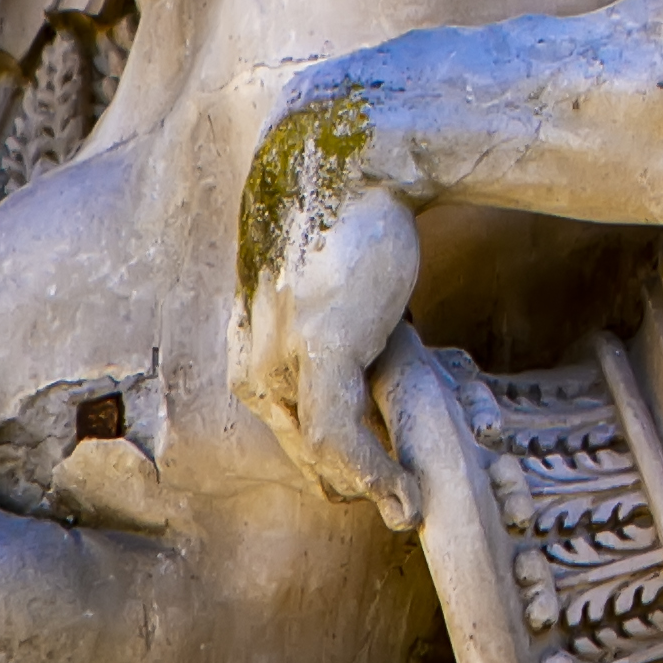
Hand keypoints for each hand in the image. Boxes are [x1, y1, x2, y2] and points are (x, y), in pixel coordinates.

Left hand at [236, 84, 427, 518]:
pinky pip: (338, 440)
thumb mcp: (337, 285)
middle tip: (404, 495)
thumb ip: (343, 330)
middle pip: (304, 452)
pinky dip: (374, 475)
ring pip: (321, 456)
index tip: (384, 474)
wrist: (354, 157)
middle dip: (354, 480)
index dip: (339, 460)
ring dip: (368, 487)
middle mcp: (255, 365)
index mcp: (252, 349)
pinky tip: (405, 492)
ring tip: (409, 504)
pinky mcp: (316, 356)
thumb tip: (374, 359)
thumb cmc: (353, 213)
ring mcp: (280, 364)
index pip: (291, 429)